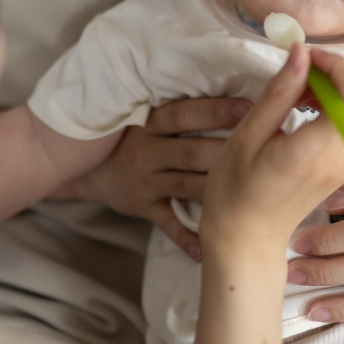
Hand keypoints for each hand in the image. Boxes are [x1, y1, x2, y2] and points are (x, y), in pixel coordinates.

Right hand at [45, 96, 250, 261]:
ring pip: (186, 186)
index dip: (215, 110)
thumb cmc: (125, 136)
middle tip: (261, 151)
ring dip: (217, 190)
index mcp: (148, 123)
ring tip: (250, 193)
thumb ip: (176, 110)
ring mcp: (145, 182)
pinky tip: (209, 248)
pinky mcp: (143, 208)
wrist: (82, 168)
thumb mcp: (140, 115)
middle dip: (226, 152)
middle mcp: (146, 151)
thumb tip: (228, 96)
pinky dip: (187, 239)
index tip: (248, 108)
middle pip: (191, 152)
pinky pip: (167, 226)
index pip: (184, 114)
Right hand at [201, 47, 343, 252]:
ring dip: (328, 88)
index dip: (337, 64)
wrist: (246, 240)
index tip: (306, 56)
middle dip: (331, 71)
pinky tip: (299, 109)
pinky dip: (328, 107)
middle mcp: (340, 158)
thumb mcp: (248, 135)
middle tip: (295, 68)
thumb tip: (301, 52)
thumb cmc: (236, 191)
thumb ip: (280, 93)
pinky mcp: (343, 168)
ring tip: (291, 90)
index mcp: (317, 150)